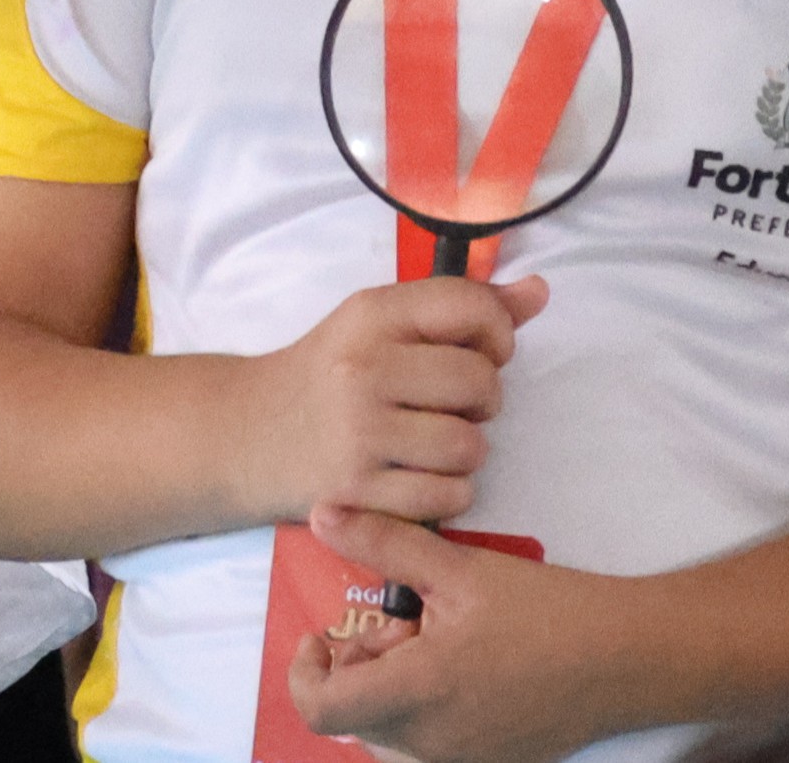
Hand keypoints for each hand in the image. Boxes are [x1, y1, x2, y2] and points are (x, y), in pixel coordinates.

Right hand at [230, 273, 540, 526]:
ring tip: (428, 443)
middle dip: (481, 400)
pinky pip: (451, 497)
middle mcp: (362, 367)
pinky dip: (445, 493)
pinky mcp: (358, 490)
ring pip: (470, 447)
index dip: (497, 333)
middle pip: (481, 382)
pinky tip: (412, 477)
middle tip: (447, 405)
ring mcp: (358, 432)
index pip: (472, 306)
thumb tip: (541, 291)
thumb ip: (461, 309)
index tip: (474, 350)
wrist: (247, 432)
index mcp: (370, 315)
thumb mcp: (380, 325)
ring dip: (463, 453)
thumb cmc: (329, 374)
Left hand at [287, 504, 628, 762]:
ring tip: (435, 642)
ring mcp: (467, 760)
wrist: (634, 658)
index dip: (305, 671)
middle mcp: (435, 743)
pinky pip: (433, 744)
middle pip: (354, 717)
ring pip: (391, 732)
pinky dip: (427, 708)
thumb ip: (381, 543)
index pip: (320, 709)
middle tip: (400, 623)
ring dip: (391, 687)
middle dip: (357, 668)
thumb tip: (321, 514)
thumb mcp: (457, 568)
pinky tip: (465, 668)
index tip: (325, 634)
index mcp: (417, 694)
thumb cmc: (549, 612)